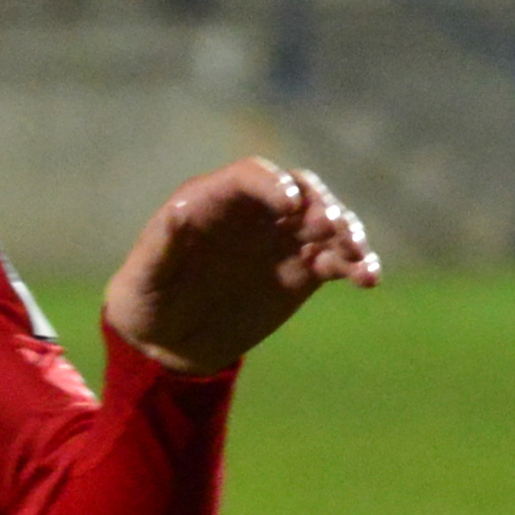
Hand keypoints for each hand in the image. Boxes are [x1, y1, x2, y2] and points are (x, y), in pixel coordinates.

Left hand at [101, 159, 380, 376]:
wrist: (169, 339)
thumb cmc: (147, 300)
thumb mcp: (145, 275)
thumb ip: (162, 243)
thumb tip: (178, 212)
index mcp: (214, 202)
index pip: (253, 175)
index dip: (274, 184)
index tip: (291, 206)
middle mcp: (255, 213)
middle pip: (301, 191)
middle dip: (323, 205)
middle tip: (337, 231)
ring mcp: (283, 240)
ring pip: (328, 223)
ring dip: (350, 234)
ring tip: (361, 262)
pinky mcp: (304, 271)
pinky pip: (339, 259)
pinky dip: (358, 265)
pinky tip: (368, 280)